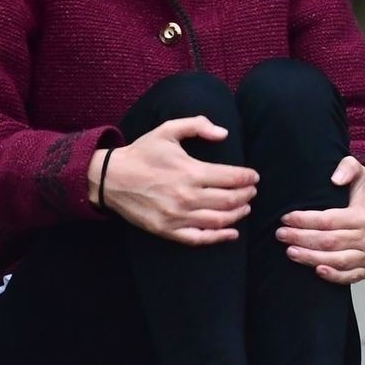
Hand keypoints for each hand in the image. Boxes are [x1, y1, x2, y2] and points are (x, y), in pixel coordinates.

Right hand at [99, 117, 258, 245]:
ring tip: (245, 207)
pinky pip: (199, 238)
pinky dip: (219, 237)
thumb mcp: (167, 130)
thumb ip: (197, 125)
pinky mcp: (167, 231)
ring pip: (219, 220)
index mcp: (190, 171)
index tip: (254, 177)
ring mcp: (177, 216)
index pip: (231, 178)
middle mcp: (186, 196)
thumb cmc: (142, 153)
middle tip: (252, 191)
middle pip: (230, 200)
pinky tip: (232, 233)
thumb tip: (224, 133)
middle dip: (247, 195)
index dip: (248, 178)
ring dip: (238, 214)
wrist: (110, 178)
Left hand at [275, 156, 364, 284]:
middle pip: (329, 241)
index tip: (285, 218)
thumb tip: (335, 180)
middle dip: (301, 238)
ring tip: (290, 252)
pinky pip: (350, 276)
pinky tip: (316, 270)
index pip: (328, 220)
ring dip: (311, 258)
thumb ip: (348, 168)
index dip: (304, 220)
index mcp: (363, 215)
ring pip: (336, 260)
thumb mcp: (359, 173)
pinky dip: (333, 276)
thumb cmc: (362, 195)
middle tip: (280, 235)